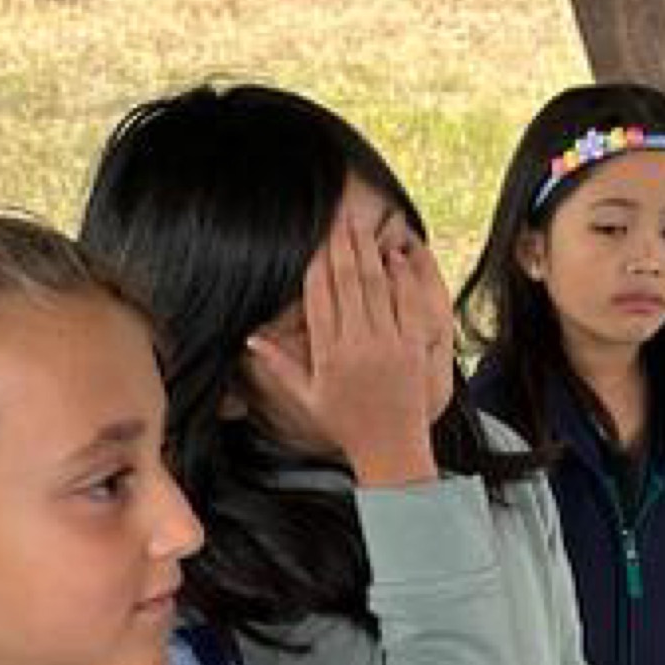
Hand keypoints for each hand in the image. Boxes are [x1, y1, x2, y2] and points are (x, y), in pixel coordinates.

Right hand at [242, 197, 455, 483]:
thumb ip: (280, 366)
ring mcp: (388, 342)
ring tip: (361, 226)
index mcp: (329, 356)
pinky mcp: (413, 343)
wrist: (390, 446)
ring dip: (368, 251)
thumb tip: (251, 339)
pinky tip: (394, 255)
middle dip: (342, 246)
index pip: (320, 298)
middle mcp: (357, 345)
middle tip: (338, 217)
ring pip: (376, 284)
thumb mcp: (307, 399)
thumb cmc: (346, 424)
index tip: (315, 240)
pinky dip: (401, 275)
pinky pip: (407, 300)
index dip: (317, 264)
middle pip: (348, 282)